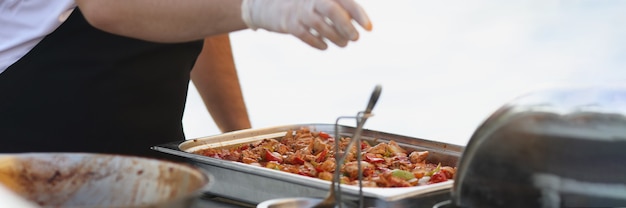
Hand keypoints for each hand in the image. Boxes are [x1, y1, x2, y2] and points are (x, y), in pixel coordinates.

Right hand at [241, 0, 371, 49]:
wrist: (268, 5)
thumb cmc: (303, 4)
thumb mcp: (319, 1)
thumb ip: (338, 7)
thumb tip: (360, 21)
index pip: (345, 0)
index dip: (359, 14)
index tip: (369, 28)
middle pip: (332, 10)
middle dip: (347, 26)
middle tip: (356, 38)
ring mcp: (298, 11)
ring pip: (320, 25)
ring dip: (335, 37)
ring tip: (344, 44)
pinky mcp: (288, 24)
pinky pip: (305, 35)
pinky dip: (317, 42)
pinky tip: (325, 46)